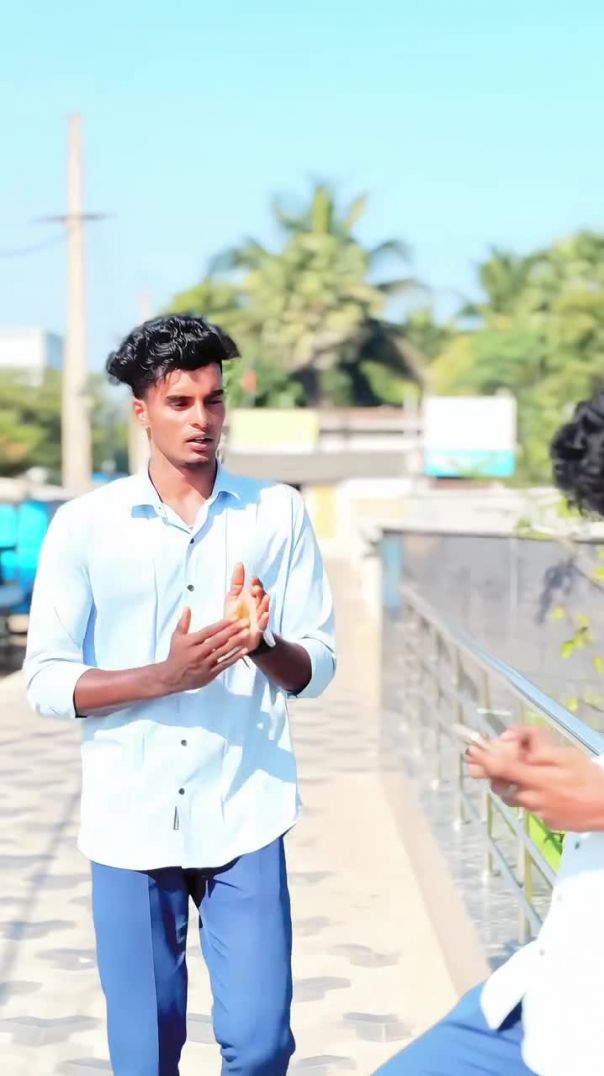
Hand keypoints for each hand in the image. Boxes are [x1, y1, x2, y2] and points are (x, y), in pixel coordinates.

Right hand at [160, 607, 249, 693]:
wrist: (171, 678)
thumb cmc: (175, 655)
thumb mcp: (176, 637)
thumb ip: (183, 622)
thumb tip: (187, 607)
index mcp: (190, 642)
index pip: (209, 631)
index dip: (222, 624)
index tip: (234, 617)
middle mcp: (198, 653)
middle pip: (218, 640)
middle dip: (233, 630)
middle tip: (245, 622)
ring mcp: (205, 664)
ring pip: (223, 651)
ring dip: (236, 642)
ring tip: (246, 633)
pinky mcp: (210, 674)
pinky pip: (224, 664)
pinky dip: (234, 657)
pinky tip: (243, 650)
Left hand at [224, 563, 269, 652]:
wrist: (232, 636)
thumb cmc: (234, 615)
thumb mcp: (232, 596)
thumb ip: (237, 581)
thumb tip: (239, 563)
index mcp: (251, 598)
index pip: (257, 588)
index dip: (256, 583)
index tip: (252, 579)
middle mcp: (257, 607)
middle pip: (261, 597)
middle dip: (260, 592)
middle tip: (256, 588)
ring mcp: (259, 618)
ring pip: (264, 609)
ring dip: (265, 604)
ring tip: (265, 598)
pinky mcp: (258, 630)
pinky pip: (263, 624)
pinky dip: (264, 620)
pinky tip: (265, 615)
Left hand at [468, 726, 603, 830]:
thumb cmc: (588, 777)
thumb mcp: (564, 753)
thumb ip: (535, 744)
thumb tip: (509, 737)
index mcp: (534, 779)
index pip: (498, 769)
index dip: (481, 760)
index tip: (471, 752)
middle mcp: (531, 799)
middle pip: (501, 787)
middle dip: (496, 775)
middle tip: (500, 764)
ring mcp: (538, 814)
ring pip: (515, 798)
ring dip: (515, 786)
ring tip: (530, 776)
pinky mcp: (547, 823)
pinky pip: (532, 808)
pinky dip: (533, 797)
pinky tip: (550, 791)